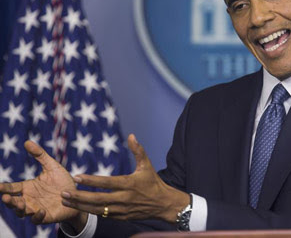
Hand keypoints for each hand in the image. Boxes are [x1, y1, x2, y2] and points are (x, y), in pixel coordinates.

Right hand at [0, 141, 86, 229]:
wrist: (77, 195)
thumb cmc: (62, 181)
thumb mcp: (52, 166)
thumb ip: (40, 155)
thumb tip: (27, 141)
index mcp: (28, 188)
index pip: (12, 188)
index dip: (4, 188)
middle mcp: (29, 199)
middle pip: (14, 202)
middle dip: (9, 201)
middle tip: (6, 197)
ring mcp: (37, 209)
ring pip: (22, 212)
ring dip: (20, 209)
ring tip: (21, 204)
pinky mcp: (47, 216)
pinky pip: (38, 219)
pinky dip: (38, 216)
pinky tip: (41, 211)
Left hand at [61, 134, 189, 222]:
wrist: (163, 204)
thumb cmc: (153, 182)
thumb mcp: (147, 165)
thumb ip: (138, 150)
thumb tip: (131, 135)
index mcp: (129, 184)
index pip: (107, 182)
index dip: (91, 181)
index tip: (76, 177)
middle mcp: (124, 198)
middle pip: (98, 199)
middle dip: (79, 196)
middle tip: (64, 192)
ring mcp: (122, 210)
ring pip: (97, 209)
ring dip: (80, 205)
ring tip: (66, 200)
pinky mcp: (121, 217)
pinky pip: (103, 215)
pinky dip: (90, 211)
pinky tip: (79, 207)